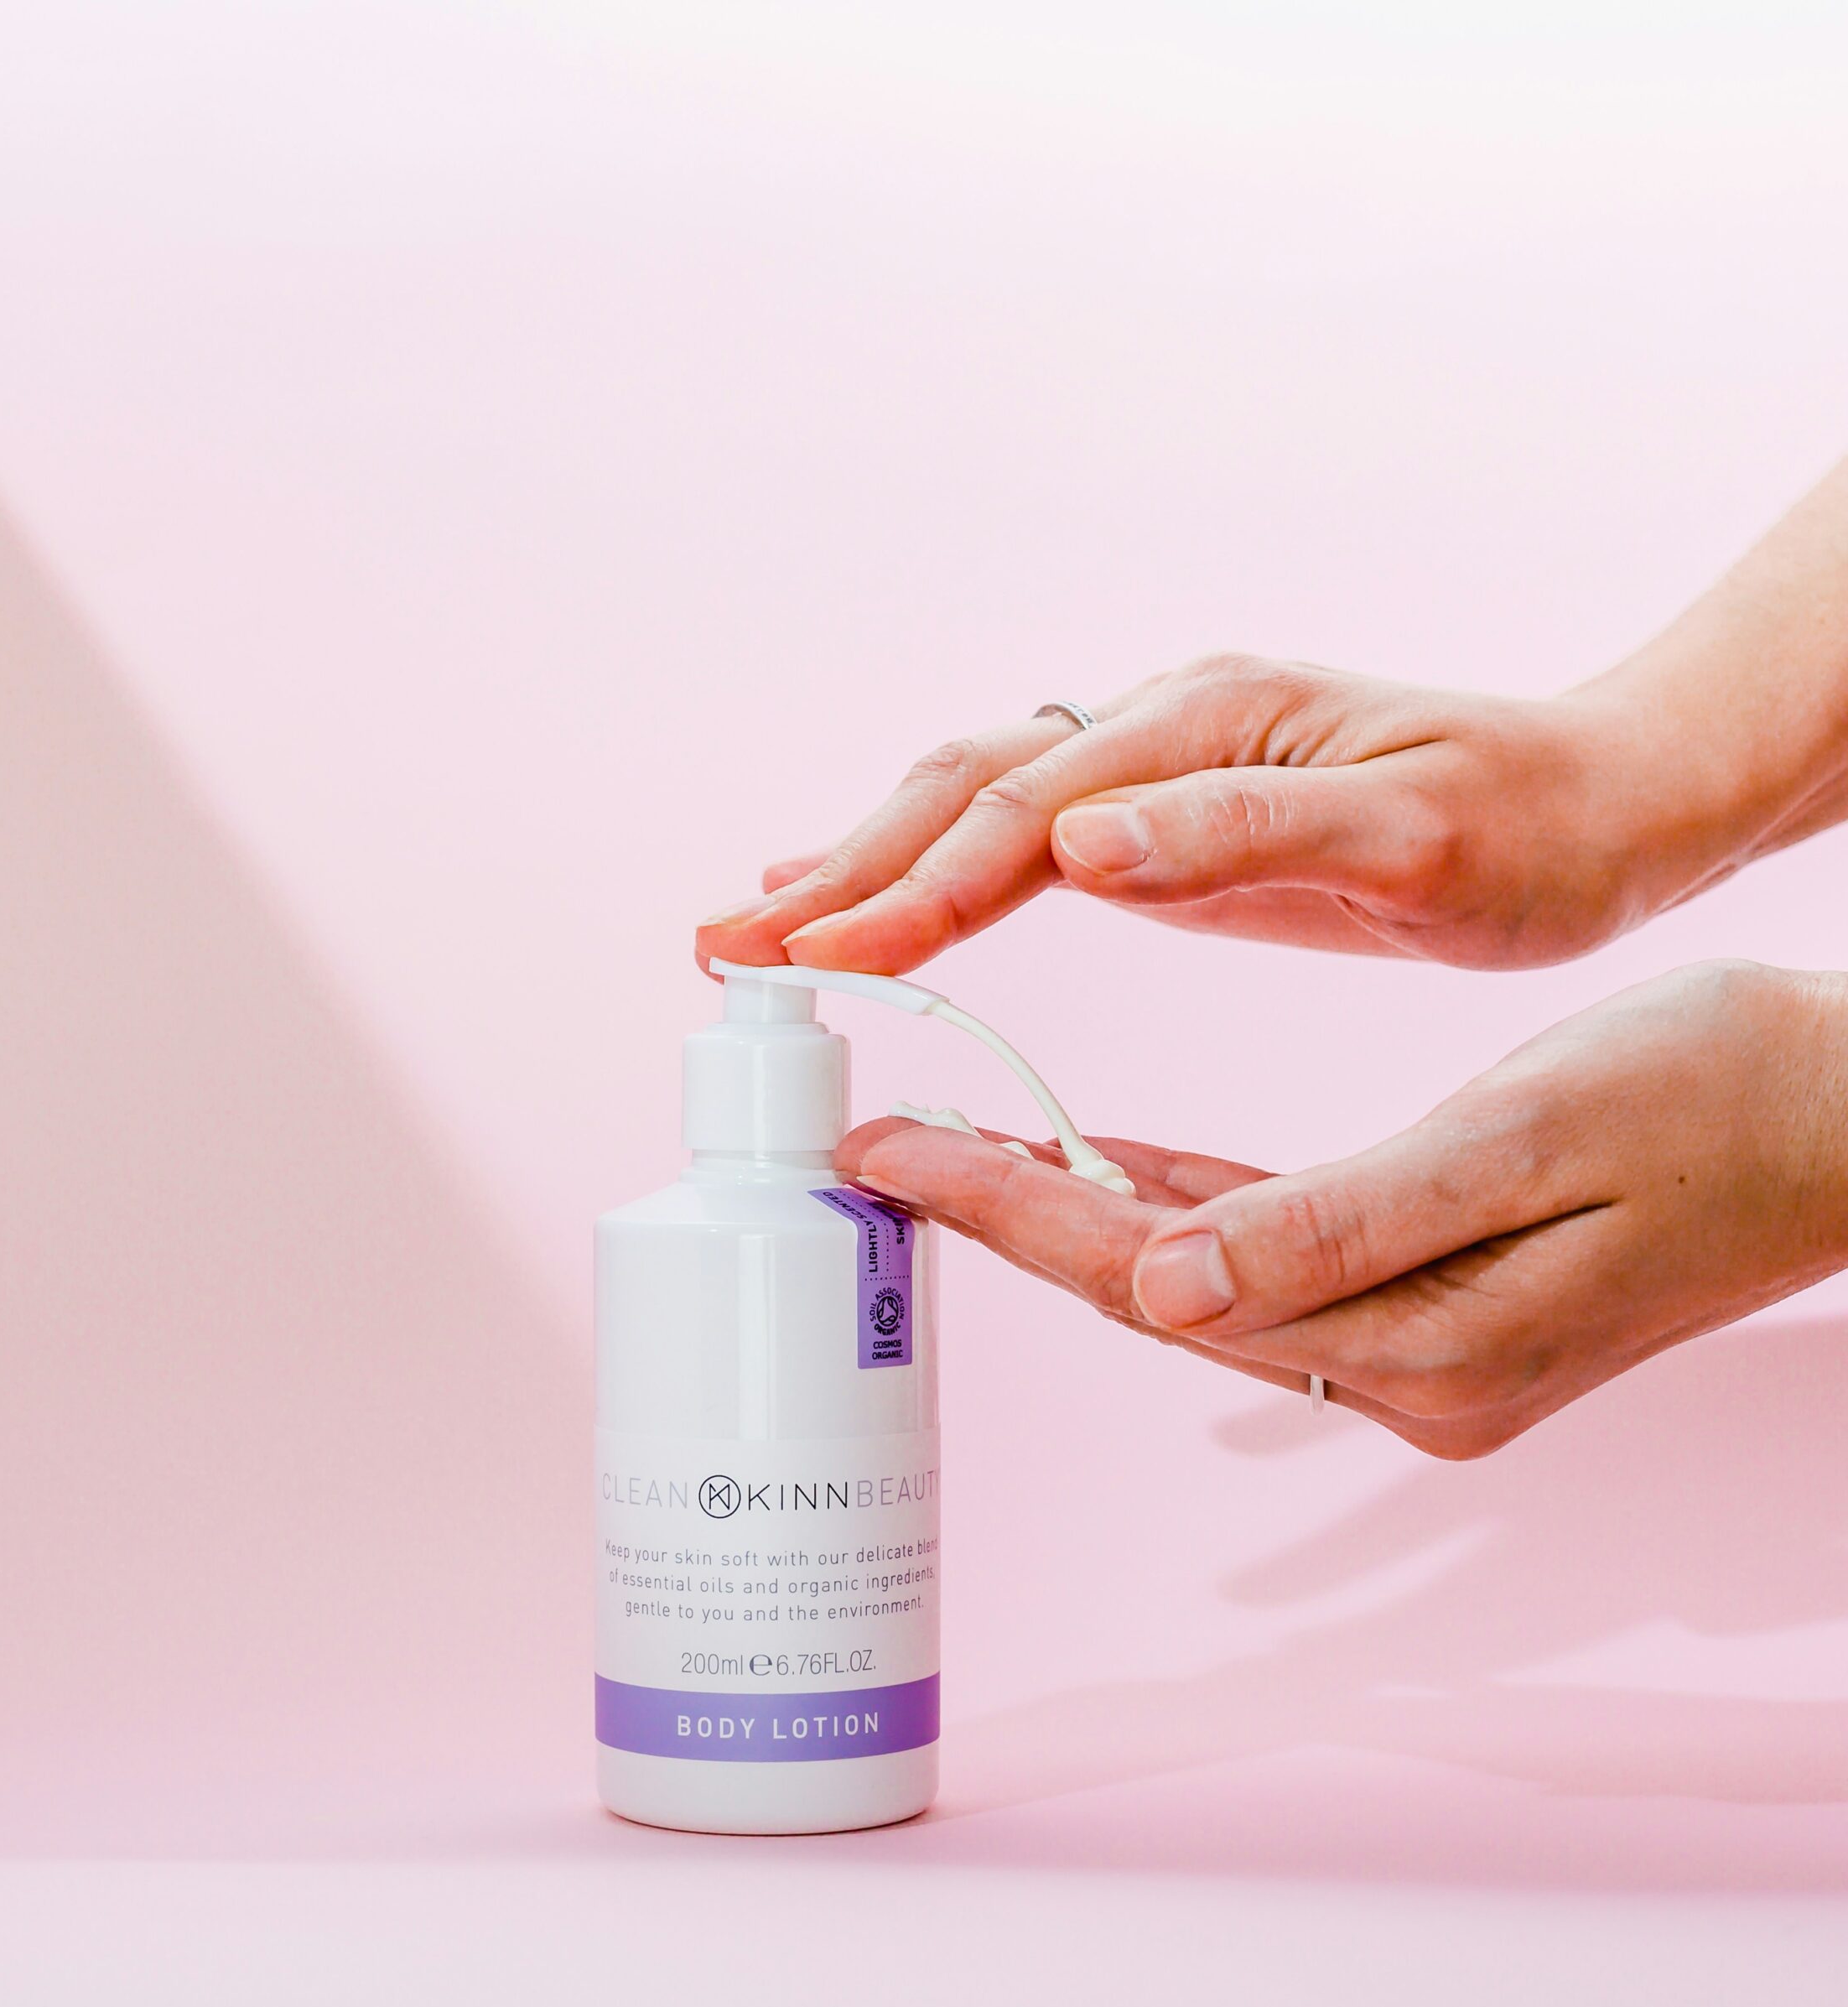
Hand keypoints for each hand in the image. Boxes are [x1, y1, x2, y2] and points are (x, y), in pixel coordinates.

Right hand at [697, 659, 1797, 978]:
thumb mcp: (1419, 837)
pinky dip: (925, 867)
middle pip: (959, 789)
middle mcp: (1160, 728)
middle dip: (841, 870)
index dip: (910, 887)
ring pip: (968, 801)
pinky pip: (1010, 832)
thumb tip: (1083, 842)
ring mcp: (1153, 765)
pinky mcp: (1160, 815)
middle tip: (725, 948)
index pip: (1019, 811)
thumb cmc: (1530, 827)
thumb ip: (1253, 833)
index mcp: (1206, 726)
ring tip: (758, 926)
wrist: (1601, 803)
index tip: (814, 957)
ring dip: (859, 863)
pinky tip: (875, 903)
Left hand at [834, 962, 1847, 1456]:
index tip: (885, 1151)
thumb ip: (1337, 1224)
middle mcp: (1400, 1372)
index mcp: (1414, 1342)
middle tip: (883, 1142)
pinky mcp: (1434, 1310)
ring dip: (1077, 1212)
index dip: (1005, 1211)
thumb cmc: (1714, 1100)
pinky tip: (1111, 1165)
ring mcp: (1418, 1352)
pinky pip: (1266, 1257)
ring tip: (961, 1144)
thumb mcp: (1525, 1138)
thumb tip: (1158, 1285)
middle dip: (1007, 1213)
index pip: (1150, 1276)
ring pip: (1196, 1275)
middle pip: (1150, 1286)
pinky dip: (1178, 1206)